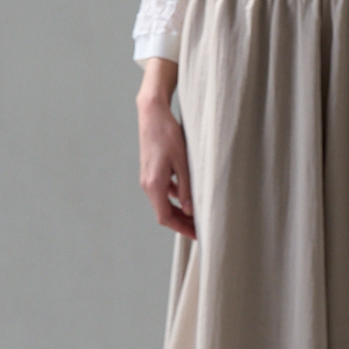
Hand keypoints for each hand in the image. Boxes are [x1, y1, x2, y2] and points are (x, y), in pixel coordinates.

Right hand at [137, 61, 195, 238]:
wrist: (152, 114)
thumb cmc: (168, 135)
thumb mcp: (183, 162)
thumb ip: (186, 188)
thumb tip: (190, 210)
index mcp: (154, 185)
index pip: (166, 217)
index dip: (182, 228)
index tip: (197, 234)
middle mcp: (147, 184)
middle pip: (164, 212)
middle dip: (182, 222)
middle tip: (200, 228)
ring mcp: (147, 177)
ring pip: (163, 202)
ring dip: (179, 210)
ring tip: (197, 214)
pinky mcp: (151, 170)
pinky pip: (162, 190)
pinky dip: (174, 197)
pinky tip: (188, 194)